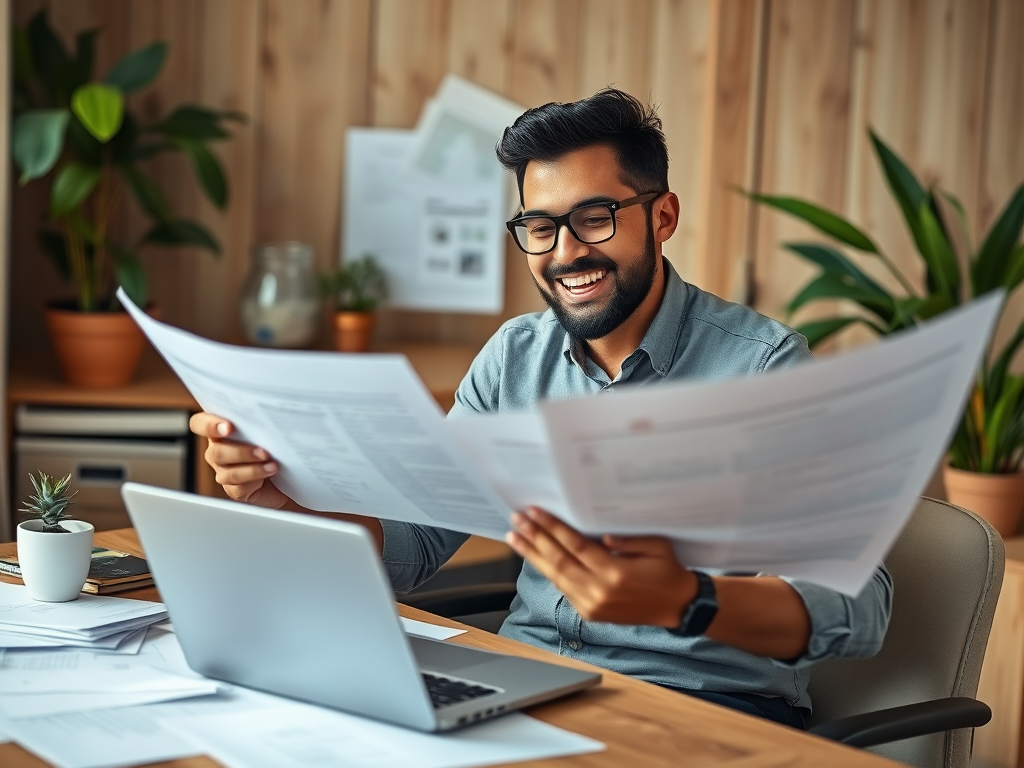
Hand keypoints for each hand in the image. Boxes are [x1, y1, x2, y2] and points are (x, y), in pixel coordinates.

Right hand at [189, 412, 293, 508]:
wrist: (286, 475)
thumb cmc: (276, 448)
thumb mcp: (267, 431)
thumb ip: (258, 423)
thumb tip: (267, 416)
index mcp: (220, 431)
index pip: (200, 424)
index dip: (208, 425)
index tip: (228, 427)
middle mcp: (217, 451)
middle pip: (216, 452)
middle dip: (241, 452)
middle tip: (263, 452)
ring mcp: (223, 472)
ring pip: (228, 472)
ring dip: (253, 469)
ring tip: (272, 465)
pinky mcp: (234, 490)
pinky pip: (238, 487)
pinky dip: (256, 479)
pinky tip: (270, 473)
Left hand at [506, 507, 696, 626]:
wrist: (677, 607)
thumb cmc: (667, 572)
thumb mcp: (656, 546)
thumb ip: (627, 539)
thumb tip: (598, 535)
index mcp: (615, 572)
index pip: (575, 546)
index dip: (552, 528)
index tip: (534, 513)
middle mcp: (599, 591)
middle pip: (558, 561)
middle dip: (534, 538)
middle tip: (516, 521)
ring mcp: (592, 605)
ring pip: (555, 577)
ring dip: (533, 556)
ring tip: (515, 538)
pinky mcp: (590, 613)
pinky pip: (563, 589)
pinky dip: (547, 571)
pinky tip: (535, 557)